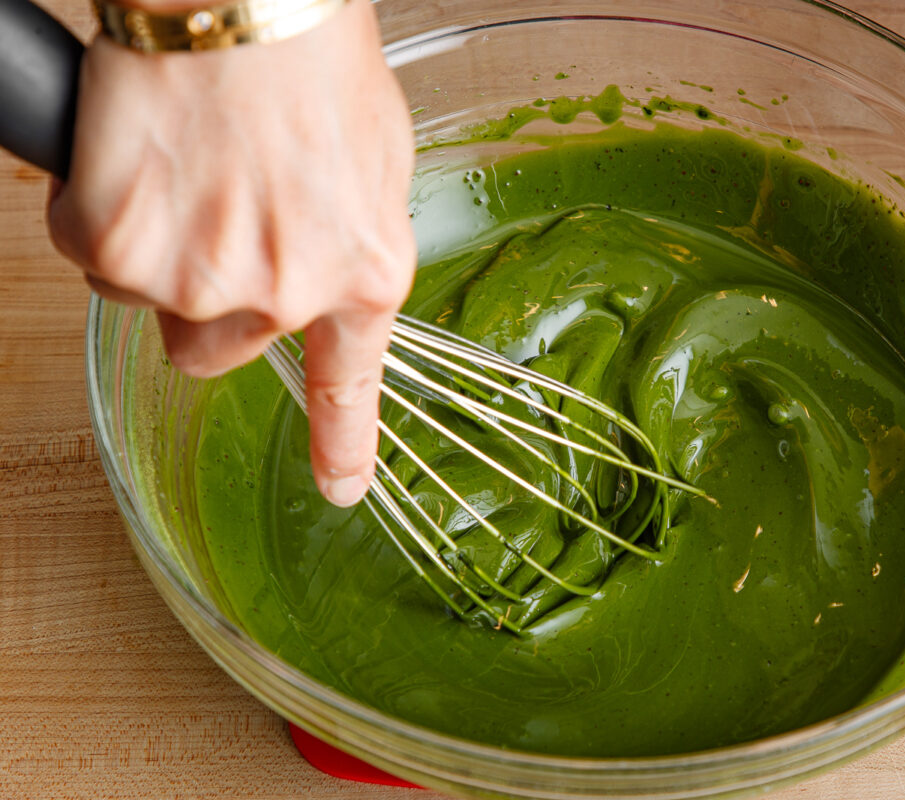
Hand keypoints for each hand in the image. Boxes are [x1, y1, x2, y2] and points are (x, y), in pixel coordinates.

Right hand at [48, 0, 415, 506]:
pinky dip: (102, 210)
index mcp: (362, 273)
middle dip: (210, 298)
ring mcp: (199, 280)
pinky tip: (139, 153)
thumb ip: (350, 234)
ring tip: (185, 165)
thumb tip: (329, 266)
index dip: (342, 443)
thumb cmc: (313, 58)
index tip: (339, 487)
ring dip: (158, 248)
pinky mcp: (119, 247)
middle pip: (219, 349)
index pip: (348, 384)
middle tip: (214, 214)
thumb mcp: (375, 157)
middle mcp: (286, 295)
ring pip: (152, 302)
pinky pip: (94, 255)